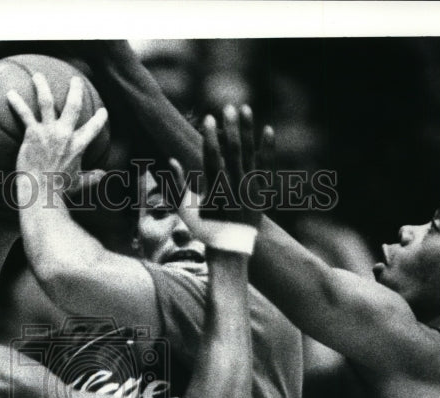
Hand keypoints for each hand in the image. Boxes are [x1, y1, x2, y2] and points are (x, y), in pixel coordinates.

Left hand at [6, 73, 107, 201]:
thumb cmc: (59, 190)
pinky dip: (17, 103)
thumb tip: (103, 175)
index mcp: (78, 146)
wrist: (41, 192)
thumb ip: (91, 178)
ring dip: (42, 86)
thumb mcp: (78, 183)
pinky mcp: (33, 134)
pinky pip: (24, 113)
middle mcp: (66, 134)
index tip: (102, 111)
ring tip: (38, 76)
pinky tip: (9, 93)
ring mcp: (49, 132)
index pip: (93, 128)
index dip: (99, 119)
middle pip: (73, 106)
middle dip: (76, 90)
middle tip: (76, 80)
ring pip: (47, 101)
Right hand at [167, 114, 256, 253]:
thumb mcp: (185, 210)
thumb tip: (171, 160)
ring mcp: (250, 189)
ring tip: (245, 108)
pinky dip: (267, 148)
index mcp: (216, 190)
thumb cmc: (203, 230)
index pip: (212, 157)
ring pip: (250, 153)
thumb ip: (177, 185)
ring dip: (247, 130)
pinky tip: (268, 129)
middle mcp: (235, 187)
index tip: (208, 118)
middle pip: (234, 150)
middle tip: (228, 106)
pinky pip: (265, 166)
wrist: (230, 250)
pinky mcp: (260, 191)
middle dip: (231, 127)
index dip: (210, 136)